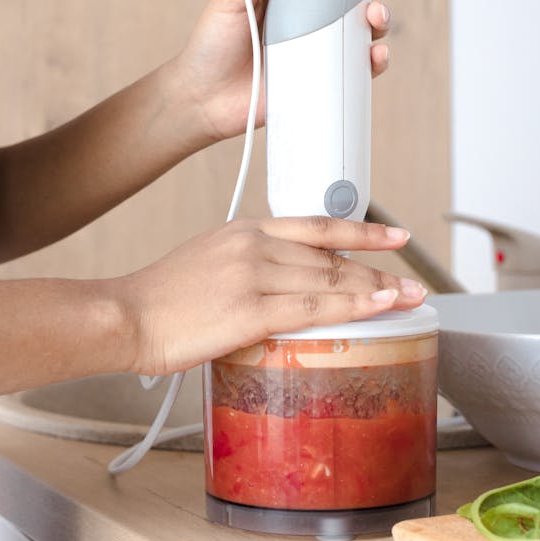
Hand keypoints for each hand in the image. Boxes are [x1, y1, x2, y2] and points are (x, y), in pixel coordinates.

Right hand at [114, 217, 425, 374]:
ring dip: (377, 291)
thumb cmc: (160, 299)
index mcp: (245, 230)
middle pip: (332, 257)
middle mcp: (255, 245)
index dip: (362, 230)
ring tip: (411, 300)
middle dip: (380, 270)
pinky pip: (315, 308)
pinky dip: (354, 308)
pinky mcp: (250, 309)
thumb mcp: (207, 262)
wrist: (125, 315)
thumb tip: (283, 289)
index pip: (317, 225)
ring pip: (330, 281)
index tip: (394, 237)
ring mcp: (254, 275)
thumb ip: (249, 268)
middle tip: (414, 283)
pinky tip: (381, 309)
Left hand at [172, 0, 395, 144]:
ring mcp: (322, 48)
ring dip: (382, 17)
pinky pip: (359, 68)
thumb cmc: (212, 45)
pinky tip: (374, 55)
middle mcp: (314, 15)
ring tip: (374, 18)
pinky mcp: (325, 79)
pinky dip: (376, 60)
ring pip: (367, 27)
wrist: (203, 99)